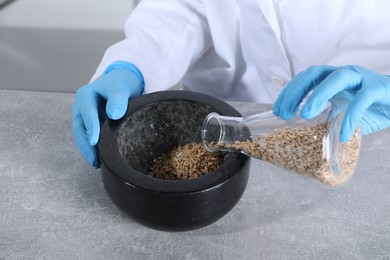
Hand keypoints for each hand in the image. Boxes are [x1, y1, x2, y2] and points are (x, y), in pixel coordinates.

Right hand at [72, 61, 143, 167]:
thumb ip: (118, 99)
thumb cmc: (121, 83)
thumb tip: (113, 114)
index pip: (87, 114)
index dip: (91, 128)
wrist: (123, 82)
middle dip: (85, 145)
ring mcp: (85, 117)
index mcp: (85, 96)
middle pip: (80, 129)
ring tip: (96, 164)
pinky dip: (93, 149)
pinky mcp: (91, 125)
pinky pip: (90, 138)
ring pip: (82, 136)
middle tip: (94, 160)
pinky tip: (100, 160)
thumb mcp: (121, 87)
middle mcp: (81, 107)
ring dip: (88, 150)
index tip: (94, 142)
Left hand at [273, 65, 389, 141]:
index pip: (306, 78)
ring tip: (304, 114)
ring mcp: (362, 79)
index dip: (289, 92)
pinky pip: (362, 100)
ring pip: (337, 79)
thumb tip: (302, 133)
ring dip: (318, 95)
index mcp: (332, 79)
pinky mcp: (379, 88)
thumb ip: (326, 116)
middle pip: (315, 73)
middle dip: (296, 91)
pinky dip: (350, 117)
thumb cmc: (371, 108)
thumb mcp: (342, 112)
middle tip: (284, 112)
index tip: (277, 110)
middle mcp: (345, 74)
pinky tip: (341, 134)